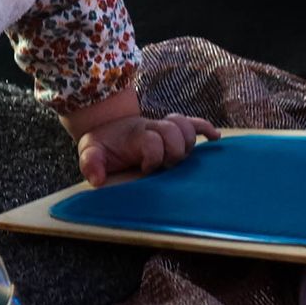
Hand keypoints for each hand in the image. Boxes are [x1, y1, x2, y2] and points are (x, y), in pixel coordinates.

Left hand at [75, 110, 216, 186]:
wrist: (107, 128)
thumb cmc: (102, 145)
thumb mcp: (90, 152)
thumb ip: (91, 163)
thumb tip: (97, 180)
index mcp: (135, 136)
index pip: (152, 142)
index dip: (153, 157)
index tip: (144, 169)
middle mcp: (153, 128)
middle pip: (174, 132)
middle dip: (173, 151)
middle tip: (165, 166)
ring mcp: (164, 128)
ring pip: (187, 128)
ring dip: (187, 142)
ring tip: (179, 157)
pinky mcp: (173, 130)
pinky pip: (194, 124)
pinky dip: (206, 128)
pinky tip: (216, 138)